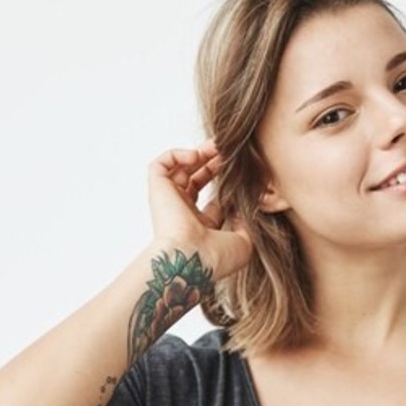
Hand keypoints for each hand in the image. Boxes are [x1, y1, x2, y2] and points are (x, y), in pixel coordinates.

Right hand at [147, 140, 252, 278]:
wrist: (191, 259)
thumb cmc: (215, 257)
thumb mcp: (243, 244)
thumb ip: (248, 224)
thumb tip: (248, 209)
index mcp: (201, 227)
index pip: (214, 201)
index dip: (228, 185)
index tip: (243, 173)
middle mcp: (183, 213)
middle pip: (197, 180)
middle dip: (214, 163)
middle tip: (229, 151)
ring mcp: (169, 200)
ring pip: (181, 168)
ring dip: (199, 153)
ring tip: (217, 146)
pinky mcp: (157, 189)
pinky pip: (161, 164)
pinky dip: (176, 154)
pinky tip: (195, 156)